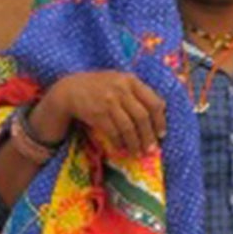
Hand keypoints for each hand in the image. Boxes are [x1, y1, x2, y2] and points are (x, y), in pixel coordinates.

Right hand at [34, 71, 167, 156]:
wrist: (69, 89)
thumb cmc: (100, 87)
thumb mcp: (120, 82)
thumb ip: (139, 92)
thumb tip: (162, 108)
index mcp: (131, 80)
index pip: (153, 102)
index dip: (160, 120)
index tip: (162, 134)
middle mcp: (121, 89)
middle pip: (142, 117)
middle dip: (149, 136)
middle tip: (151, 149)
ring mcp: (108, 101)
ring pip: (129, 127)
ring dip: (135, 143)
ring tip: (138, 152)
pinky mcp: (97, 113)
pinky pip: (114, 132)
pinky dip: (119, 142)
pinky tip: (122, 148)